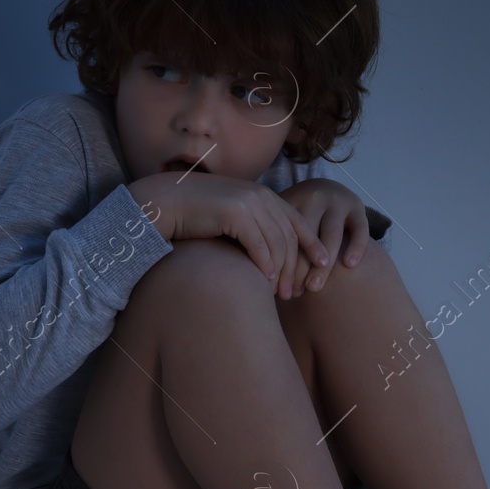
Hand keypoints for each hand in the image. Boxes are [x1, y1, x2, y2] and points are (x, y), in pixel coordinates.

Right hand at [130, 171, 329, 300]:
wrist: (165, 202)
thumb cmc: (197, 215)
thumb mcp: (233, 218)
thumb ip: (255, 229)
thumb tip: (272, 256)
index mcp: (264, 194)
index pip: (297, 221)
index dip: (313, 243)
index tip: (324, 265)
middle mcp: (260, 195)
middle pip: (291, 235)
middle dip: (297, 266)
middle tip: (296, 292)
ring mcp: (249, 202)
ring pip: (278, 243)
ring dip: (281, 272)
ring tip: (280, 294)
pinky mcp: (235, 213)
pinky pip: (258, 244)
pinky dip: (265, 264)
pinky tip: (266, 281)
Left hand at [277, 178, 371, 297]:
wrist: (326, 188)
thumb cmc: (295, 213)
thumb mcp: (279, 215)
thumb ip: (266, 234)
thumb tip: (246, 271)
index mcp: (292, 199)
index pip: (284, 234)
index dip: (278, 262)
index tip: (273, 287)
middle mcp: (315, 197)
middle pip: (305, 237)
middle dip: (297, 268)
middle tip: (291, 293)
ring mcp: (338, 202)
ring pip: (331, 235)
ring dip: (322, 265)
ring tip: (313, 288)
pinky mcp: (358, 207)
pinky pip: (360, 229)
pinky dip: (356, 246)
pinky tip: (349, 265)